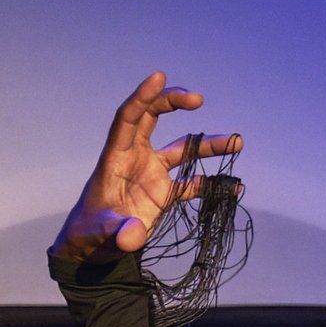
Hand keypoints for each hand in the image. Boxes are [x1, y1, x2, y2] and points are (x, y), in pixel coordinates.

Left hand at [49, 71, 240, 262]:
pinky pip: (192, 183)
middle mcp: (135, 158)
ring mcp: (151, 174)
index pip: (129, 118)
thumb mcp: (99, 234)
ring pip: (182, 149)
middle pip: (154, 118)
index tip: (160, 77)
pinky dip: (213, 184)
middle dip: (173, 102)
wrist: (93, 249)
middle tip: (198, 99)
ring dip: (207, 145)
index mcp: (115, 158)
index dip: (143, 97)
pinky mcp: (164, 193)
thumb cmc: (88, 234)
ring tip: (237, 143)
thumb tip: (133, 236)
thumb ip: (116, 232)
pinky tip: (234, 187)